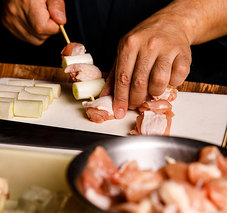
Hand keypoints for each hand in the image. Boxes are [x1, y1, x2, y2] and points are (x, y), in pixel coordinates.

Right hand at [1, 0, 65, 44]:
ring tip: (37, 16)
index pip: (49, 29)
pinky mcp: (7, 23)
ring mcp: (10, 20)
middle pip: (42, 36)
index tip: (52, 14)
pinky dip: (31, 32)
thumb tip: (61, 21)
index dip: (55, 24)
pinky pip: (25, 37)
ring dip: (40, 32)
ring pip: (35, 40)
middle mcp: (16, 14)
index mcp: (28, 5)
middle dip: (48, 28)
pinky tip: (30, 20)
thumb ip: (57, 6)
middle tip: (44, 14)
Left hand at [101, 3, 191, 118]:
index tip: (119, 113)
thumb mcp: (125, 51)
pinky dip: (173, 84)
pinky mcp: (184, 53)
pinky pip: (178, 78)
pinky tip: (168, 78)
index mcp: (129, 45)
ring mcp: (167, 48)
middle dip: (136, 100)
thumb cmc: (144, 40)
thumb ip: (115, 74)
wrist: (172, 22)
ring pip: (159, 83)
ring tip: (152, 88)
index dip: (121, 99)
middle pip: (140, 83)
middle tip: (135, 103)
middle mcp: (148, 45)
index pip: (123, 78)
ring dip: (154, 93)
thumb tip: (106, 96)